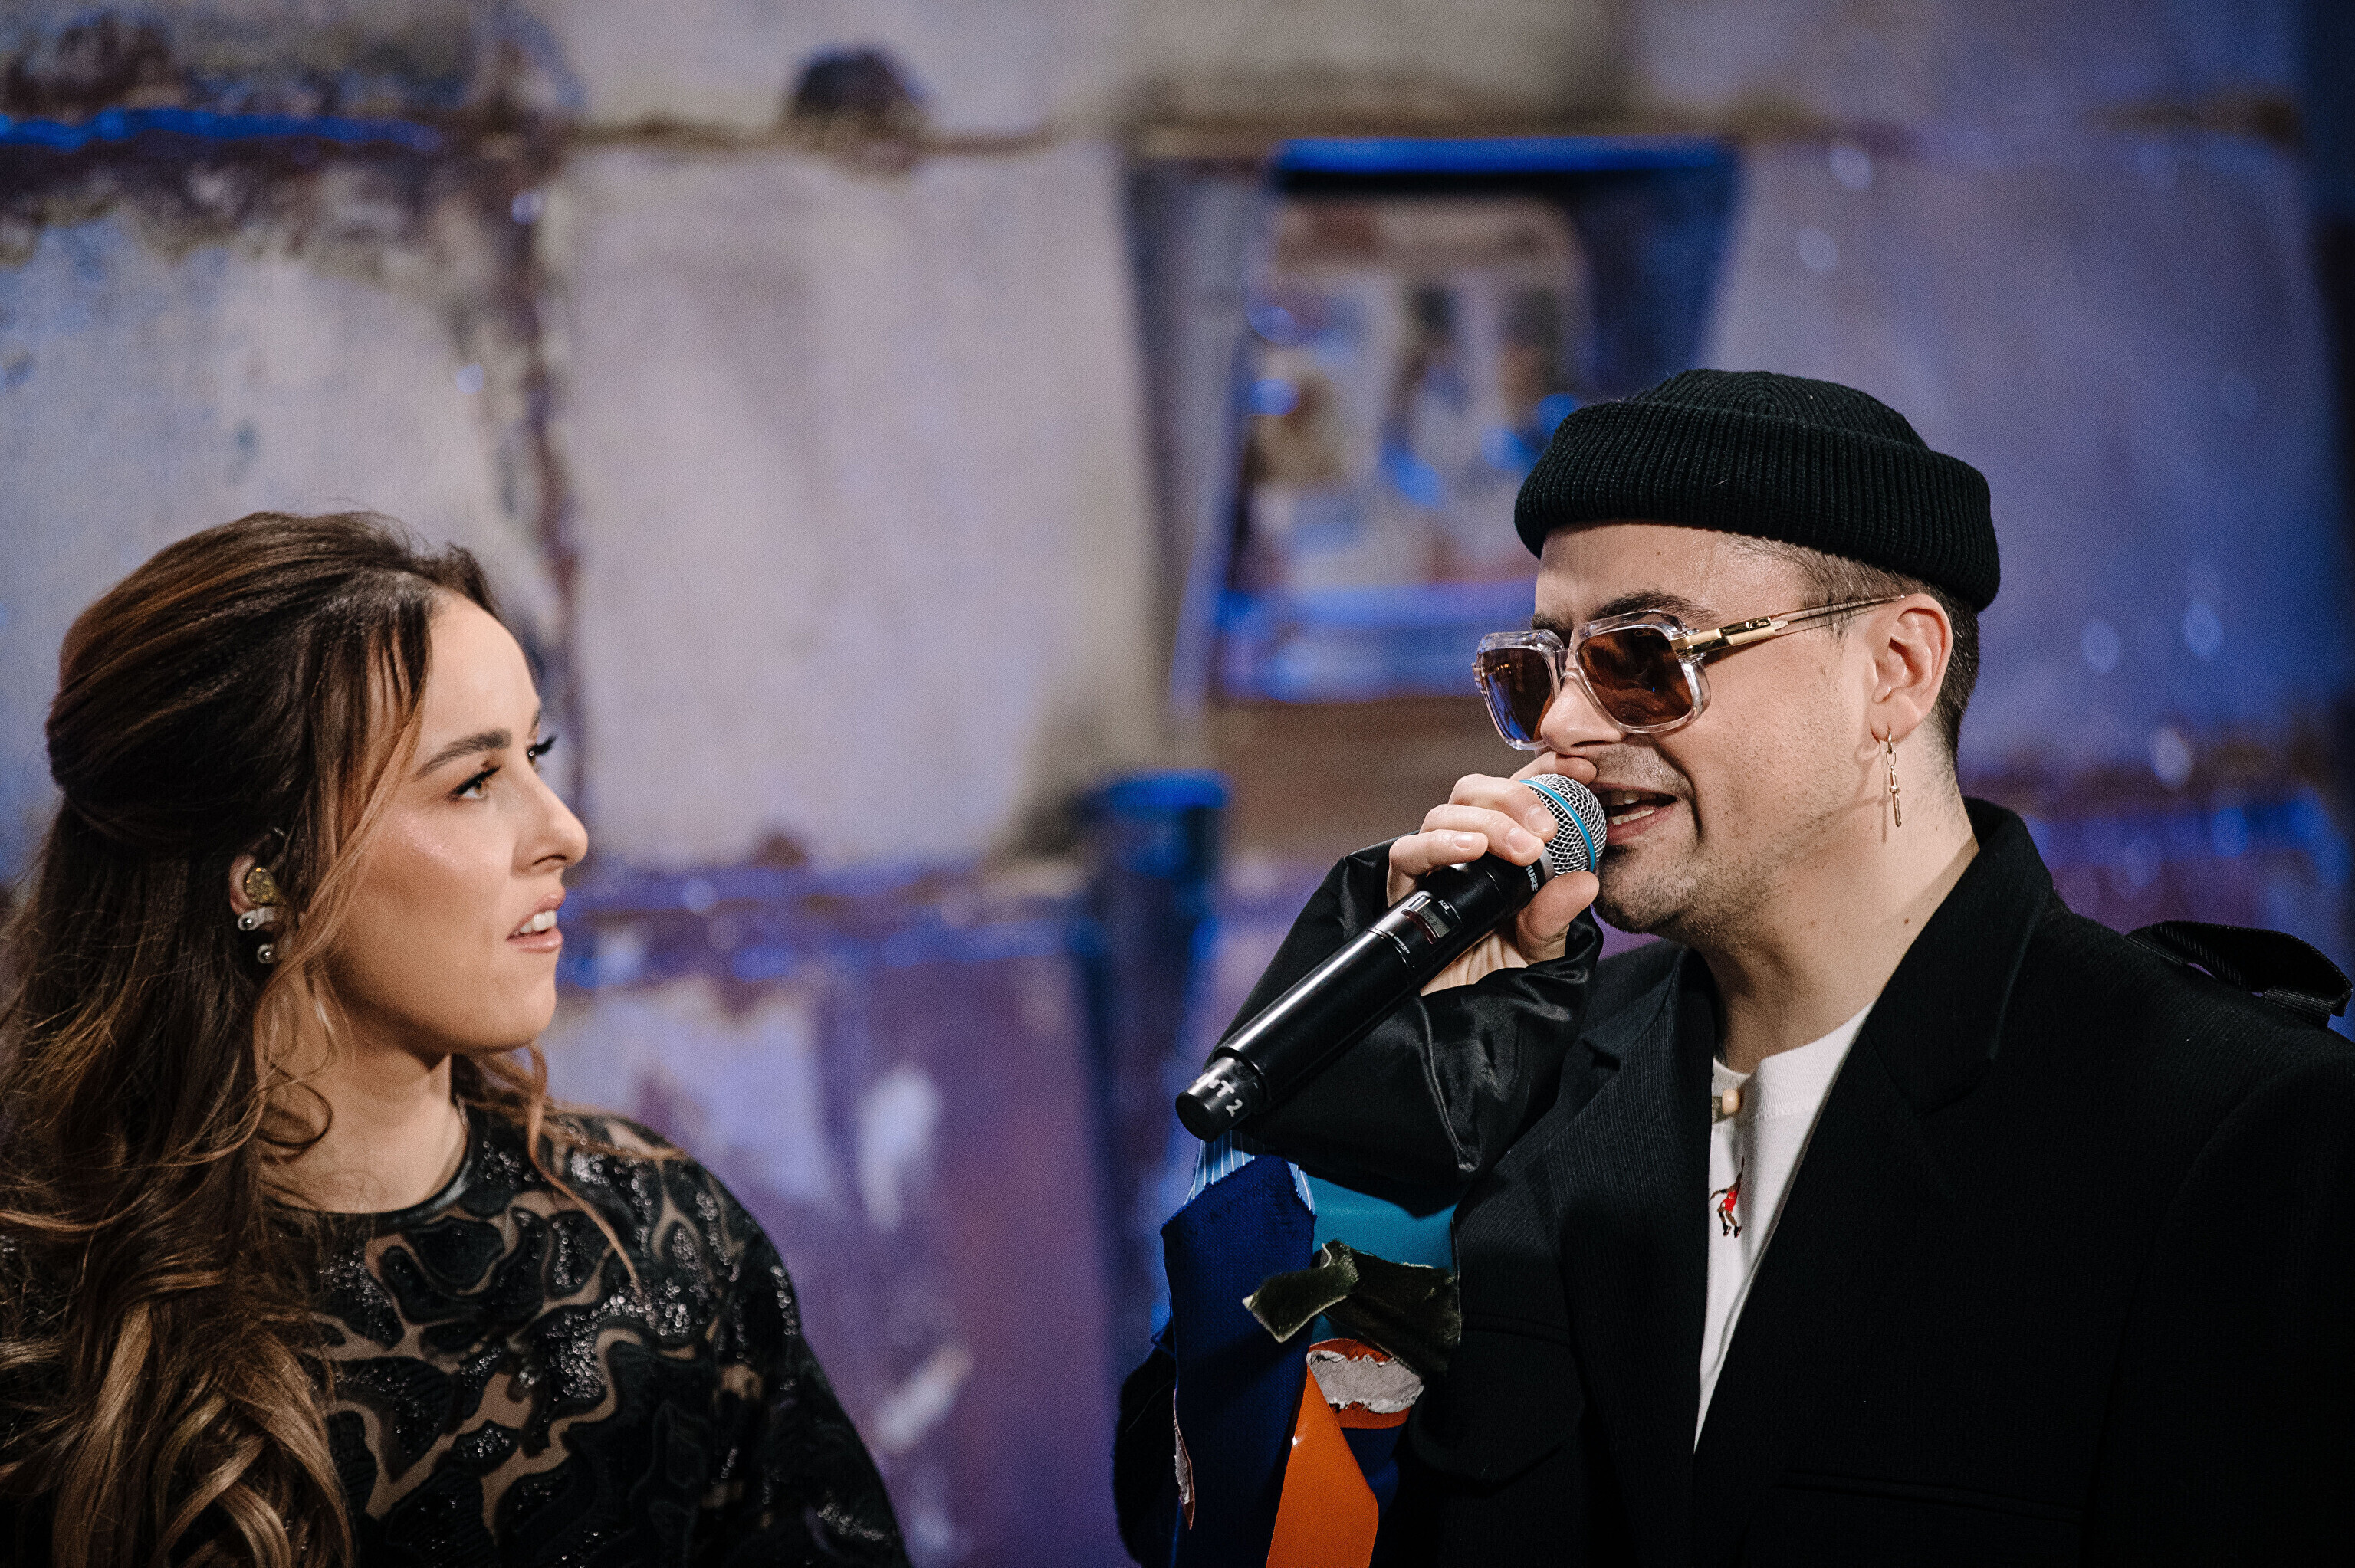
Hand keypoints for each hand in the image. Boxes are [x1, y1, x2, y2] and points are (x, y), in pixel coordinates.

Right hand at [1386, 754, 1601, 992]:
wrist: (1460, 1025)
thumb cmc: (1498, 979)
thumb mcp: (1540, 949)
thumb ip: (1556, 915)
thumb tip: (1585, 881)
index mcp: (1502, 851)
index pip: (1518, 792)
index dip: (1546, 771)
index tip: (1583, 769)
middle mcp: (1464, 851)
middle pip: (1475, 791)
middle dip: (1514, 797)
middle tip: (1547, 830)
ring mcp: (1431, 868)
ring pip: (1443, 813)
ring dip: (1486, 822)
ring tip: (1521, 849)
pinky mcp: (1402, 891)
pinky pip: (1408, 853)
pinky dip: (1440, 843)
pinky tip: (1471, 849)